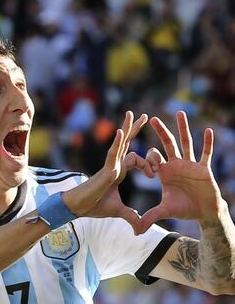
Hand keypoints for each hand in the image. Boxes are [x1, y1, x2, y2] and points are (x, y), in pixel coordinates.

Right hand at [63, 111, 150, 234]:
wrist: (79, 208)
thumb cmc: (95, 206)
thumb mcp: (119, 211)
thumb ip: (131, 217)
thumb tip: (141, 229)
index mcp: (119, 171)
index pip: (136, 159)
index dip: (147, 164)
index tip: (154, 174)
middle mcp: (115, 165)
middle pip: (127, 143)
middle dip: (136, 129)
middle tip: (144, 116)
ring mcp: (110, 165)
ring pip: (120, 143)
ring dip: (127, 128)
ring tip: (133, 114)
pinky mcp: (106, 169)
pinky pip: (113, 153)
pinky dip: (118, 143)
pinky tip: (122, 131)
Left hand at [139, 111, 222, 233]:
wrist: (204, 213)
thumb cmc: (184, 208)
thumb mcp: (165, 211)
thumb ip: (150, 217)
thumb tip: (135, 230)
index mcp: (164, 171)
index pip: (153, 157)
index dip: (149, 159)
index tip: (150, 172)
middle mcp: (176, 164)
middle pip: (167, 144)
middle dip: (161, 131)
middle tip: (153, 118)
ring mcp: (190, 164)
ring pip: (186, 143)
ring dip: (183, 128)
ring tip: (179, 113)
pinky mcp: (204, 168)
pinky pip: (206, 154)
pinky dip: (207, 143)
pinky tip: (208, 130)